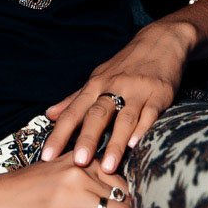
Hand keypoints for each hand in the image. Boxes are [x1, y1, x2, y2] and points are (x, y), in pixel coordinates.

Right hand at [0, 151, 143, 207]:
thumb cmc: (20, 189)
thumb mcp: (53, 170)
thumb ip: (80, 171)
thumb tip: (111, 183)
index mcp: (75, 156)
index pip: (119, 167)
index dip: (142, 184)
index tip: (162, 195)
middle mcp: (76, 170)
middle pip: (123, 187)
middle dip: (146, 205)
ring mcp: (68, 193)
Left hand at [39, 21, 196, 173]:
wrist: (160, 40)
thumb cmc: (125, 63)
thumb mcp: (98, 77)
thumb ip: (74, 99)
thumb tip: (49, 115)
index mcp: (95, 85)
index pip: (73, 112)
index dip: (59, 134)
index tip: (47, 156)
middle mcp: (114, 87)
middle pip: (97, 115)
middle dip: (87, 139)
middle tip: (77, 162)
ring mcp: (137, 91)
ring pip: (124, 119)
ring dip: (116, 143)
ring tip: (107, 166)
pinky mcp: (159, 94)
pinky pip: (150, 114)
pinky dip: (143, 129)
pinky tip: (137, 145)